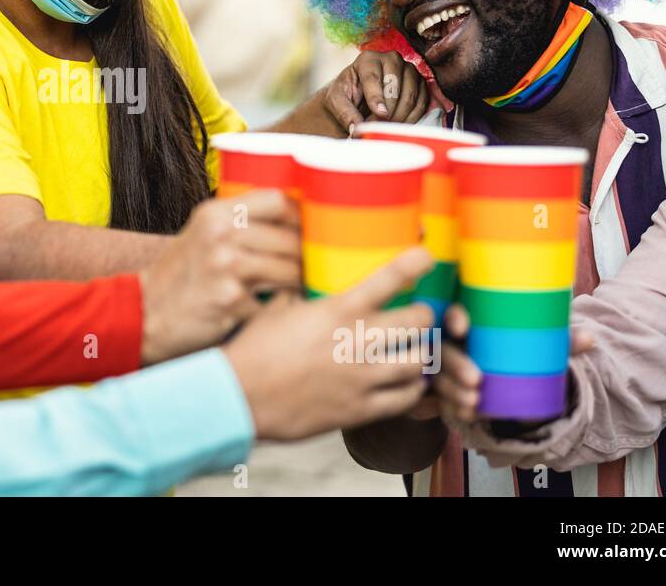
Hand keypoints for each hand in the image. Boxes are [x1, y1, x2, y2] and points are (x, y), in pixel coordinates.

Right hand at [138, 190, 301, 364]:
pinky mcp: (231, 301)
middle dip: (305, 257)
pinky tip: (269, 312)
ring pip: (289, 271)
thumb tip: (293, 221)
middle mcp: (220, 235)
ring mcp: (225, 267)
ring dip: (296, 284)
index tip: (309, 229)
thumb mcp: (201, 234)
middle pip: (289, 238)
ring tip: (294, 290)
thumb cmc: (178, 275)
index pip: (277, 200)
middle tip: (310, 268)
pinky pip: (274, 303)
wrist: (143, 312)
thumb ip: (238, 223)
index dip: (300, 215)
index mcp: (215, 214)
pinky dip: (276, 310)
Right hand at [223, 247, 435, 439]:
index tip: (425, 256)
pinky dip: (412, 388)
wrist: (239, 397)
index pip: (386, 280)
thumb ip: (304, 297)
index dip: (412, 264)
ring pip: (418, 361)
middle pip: (417, 322)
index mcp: (336, 311)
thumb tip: (307, 283)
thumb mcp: (279, 310)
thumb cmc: (254, 350)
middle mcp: (356, 342)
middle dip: (423, 316)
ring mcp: (361, 378)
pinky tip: (405, 383)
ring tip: (414, 350)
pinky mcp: (359, 409)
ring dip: (420, 353)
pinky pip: (405, 398)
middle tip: (419, 316)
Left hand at [322, 50, 428, 132]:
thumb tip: (356, 129)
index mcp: (367, 59)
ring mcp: (409, 69)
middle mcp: (391, 59)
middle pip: (395, 85)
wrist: (360, 95)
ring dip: (400, 116)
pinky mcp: (420, 83)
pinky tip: (399, 126)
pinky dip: (412, 117)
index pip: (373, 78)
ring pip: (411, 95)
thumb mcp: (337, 102)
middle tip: (380, 126)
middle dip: (388, 110)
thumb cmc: (347, 95)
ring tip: (387, 127)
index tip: (380, 114)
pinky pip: (422, 102)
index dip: (377, 98)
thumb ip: (345, 114)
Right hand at [432, 304, 594, 423]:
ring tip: (473, 403)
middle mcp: (450, 343)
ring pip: (438, 376)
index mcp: (469, 322)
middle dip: (455, 364)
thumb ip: (560, 340)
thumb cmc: (519, 350)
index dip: (453, 317)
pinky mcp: (445, 390)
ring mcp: (444, 368)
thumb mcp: (538, 344)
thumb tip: (590, 339)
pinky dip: (451, 407)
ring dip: (451, 390)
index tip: (464, 328)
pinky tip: (465, 414)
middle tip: (475, 379)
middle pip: (442, 349)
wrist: (510, 376)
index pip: (452, 312)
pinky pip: (439, 398)